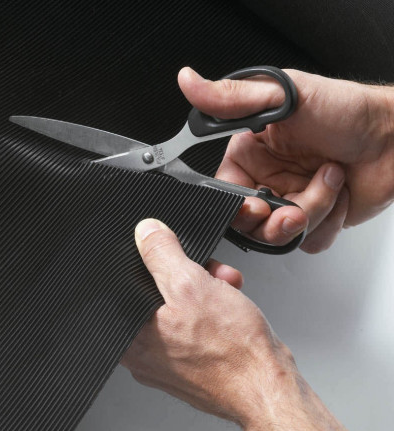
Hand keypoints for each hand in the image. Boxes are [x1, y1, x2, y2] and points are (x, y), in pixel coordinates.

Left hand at [122, 219, 364, 430]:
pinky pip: (191, 328)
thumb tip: (145, 233)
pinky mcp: (187, 365)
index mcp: (128, 338)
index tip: (178, 260)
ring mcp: (164, 362)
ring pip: (176, 310)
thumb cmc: (233, 353)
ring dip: (202, 292)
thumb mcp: (192, 285)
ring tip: (225, 292)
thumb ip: (162, 254)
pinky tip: (228, 309)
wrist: (268, 389)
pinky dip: (208, 314)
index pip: (126, 285)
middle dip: (187, 277)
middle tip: (209, 276)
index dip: (155, 264)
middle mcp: (141, 355)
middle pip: (154, 297)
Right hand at [178, 67, 393, 252]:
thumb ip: (231, 97)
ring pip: (281, 236)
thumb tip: (189, 82)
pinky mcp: (316, 219)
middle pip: (250, 224)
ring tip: (330, 180)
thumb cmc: (346, 111)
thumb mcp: (284, 96)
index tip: (258, 205)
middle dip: (277, 220)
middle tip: (297, 206)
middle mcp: (267, 180)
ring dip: (313, 212)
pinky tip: (339, 195)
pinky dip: (328, 223)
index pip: (225, 194)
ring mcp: (291, 201)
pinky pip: (307, 242)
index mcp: (250, 155)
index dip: (239, 209)